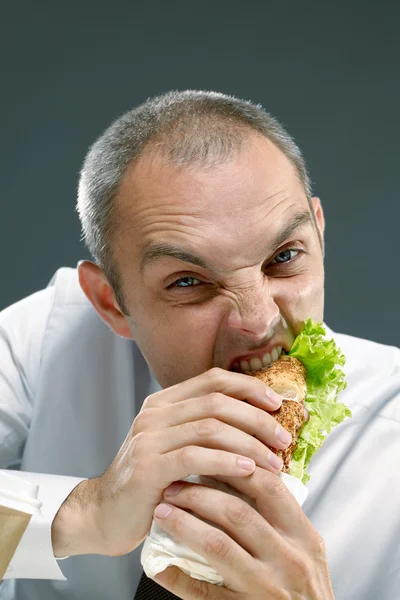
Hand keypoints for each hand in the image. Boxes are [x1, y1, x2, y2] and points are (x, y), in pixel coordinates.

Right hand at [52, 368, 291, 556]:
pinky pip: (194, 457)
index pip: (212, 379)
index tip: (277, 404)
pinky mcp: (147, 467)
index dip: (248, 387)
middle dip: (256, 418)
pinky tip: (248, 471)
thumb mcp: (175, 447)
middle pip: (216, 401)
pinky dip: (226, 461)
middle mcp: (154, 413)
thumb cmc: (150, 483)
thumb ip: (204, 431)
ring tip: (274, 461)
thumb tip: (258, 425)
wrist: (104, 515)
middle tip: (283, 439)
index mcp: (163, 402)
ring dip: (249, 443)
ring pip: (210, 427)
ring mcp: (147, 438)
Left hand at [152, 469, 334, 598]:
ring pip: (217, 544)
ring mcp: (267, 589)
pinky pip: (203, 592)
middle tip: (173, 486)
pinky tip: (159, 565)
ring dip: (183, 524)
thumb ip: (281, 519)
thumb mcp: (304, 551)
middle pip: (237, 512)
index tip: (205, 459)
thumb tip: (238, 476)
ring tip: (162, 512)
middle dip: (199, 494)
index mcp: (304, 537)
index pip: (268, 487)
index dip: (234, 467)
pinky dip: (177, 576)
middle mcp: (288, 560)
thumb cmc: (302, 589)